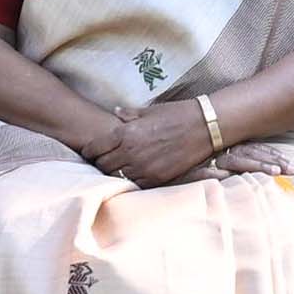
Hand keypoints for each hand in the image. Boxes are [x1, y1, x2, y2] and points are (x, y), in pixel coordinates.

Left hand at [94, 94, 226, 190]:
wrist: (203, 127)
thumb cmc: (176, 114)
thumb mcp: (149, 110)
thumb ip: (129, 114)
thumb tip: (115, 112)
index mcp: (125, 133)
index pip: (94, 149)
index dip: (89, 151)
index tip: (90, 152)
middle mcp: (130, 153)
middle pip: (102, 166)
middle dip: (100, 163)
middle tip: (103, 160)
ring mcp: (143, 168)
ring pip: (117, 177)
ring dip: (116, 172)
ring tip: (120, 167)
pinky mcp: (156, 179)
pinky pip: (135, 183)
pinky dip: (132, 179)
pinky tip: (136, 172)